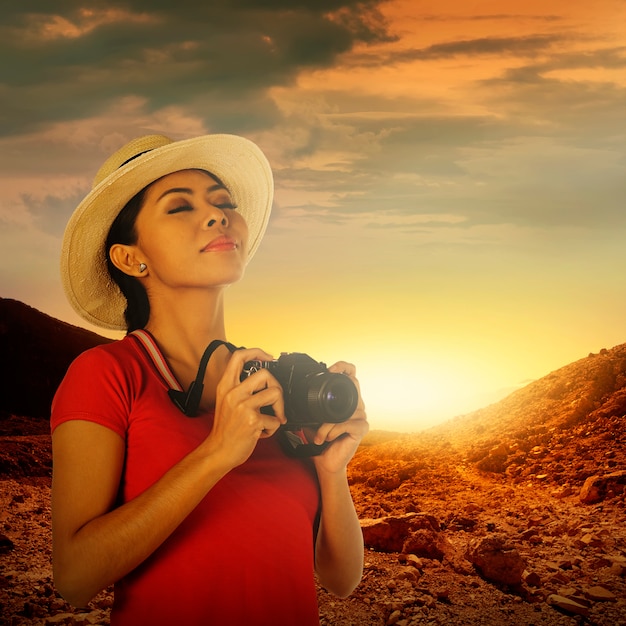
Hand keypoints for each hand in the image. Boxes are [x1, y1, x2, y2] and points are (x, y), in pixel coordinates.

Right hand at [205, 348, 286, 469]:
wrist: (218, 452)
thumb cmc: (224, 429)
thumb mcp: (225, 402)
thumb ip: (239, 389)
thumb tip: (263, 381)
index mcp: (225, 386)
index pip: (238, 357)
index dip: (256, 352)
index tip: (267, 357)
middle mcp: (233, 393)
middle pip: (264, 374)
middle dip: (276, 386)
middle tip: (275, 400)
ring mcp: (243, 406)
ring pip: (275, 393)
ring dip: (280, 409)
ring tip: (272, 418)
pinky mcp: (252, 420)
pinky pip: (275, 419)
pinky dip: (273, 428)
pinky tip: (263, 433)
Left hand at [311, 361, 368, 474]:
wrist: (326, 463)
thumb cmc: (321, 440)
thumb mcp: (312, 418)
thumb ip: (309, 405)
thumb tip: (294, 392)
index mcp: (346, 400)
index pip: (351, 375)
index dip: (343, 367)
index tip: (330, 370)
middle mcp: (357, 406)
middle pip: (353, 385)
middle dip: (335, 390)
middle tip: (322, 400)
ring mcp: (361, 417)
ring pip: (343, 410)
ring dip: (326, 424)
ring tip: (319, 435)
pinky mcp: (362, 428)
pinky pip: (345, 423)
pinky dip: (331, 430)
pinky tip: (326, 438)